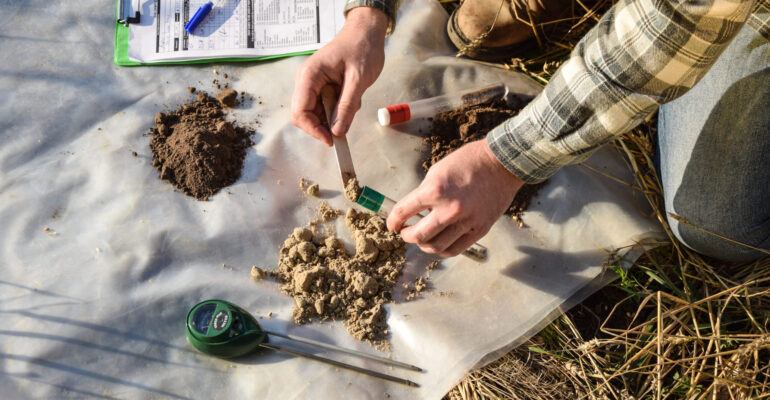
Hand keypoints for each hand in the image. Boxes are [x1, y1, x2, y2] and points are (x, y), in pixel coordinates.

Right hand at [291, 7, 388, 145]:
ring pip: (315, 113)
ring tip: (352, 104)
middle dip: (323, 125)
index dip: (313, 129)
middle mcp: (306, 80)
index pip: (300, 111)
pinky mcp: (321, 87)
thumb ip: (347, 105)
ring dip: (333, 117)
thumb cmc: (362, 48)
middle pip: (304, 115)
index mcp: (309, 75)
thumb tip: (337, 131)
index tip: (331, 140)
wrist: (366, 32)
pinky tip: (351, 99)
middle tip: (344, 128)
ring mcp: (312, 84)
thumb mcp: (358, 79)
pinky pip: (324, 106)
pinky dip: (338, 110)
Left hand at [386, 140, 523, 256]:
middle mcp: (449, 209)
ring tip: (423, 239)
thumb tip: (413, 212)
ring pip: (435, 247)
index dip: (392, 221)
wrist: (502, 163)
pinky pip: (455, 249)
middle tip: (405, 232)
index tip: (392, 224)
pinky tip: (439, 244)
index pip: (403, 212)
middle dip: (406, 236)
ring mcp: (466, 221)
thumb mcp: (438, 171)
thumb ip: (425, 193)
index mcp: (434, 190)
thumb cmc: (468, 162)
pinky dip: (442, 250)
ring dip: (424, 245)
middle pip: (418, 236)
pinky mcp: (480, 229)